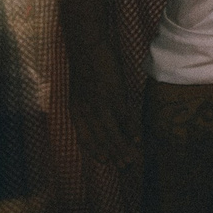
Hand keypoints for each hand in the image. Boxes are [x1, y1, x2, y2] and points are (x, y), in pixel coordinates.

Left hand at [68, 45, 141, 177]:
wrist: (87, 46)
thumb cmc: (87, 65)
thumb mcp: (82, 90)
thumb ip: (89, 106)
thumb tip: (101, 117)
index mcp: (76, 110)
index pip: (84, 138)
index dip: (95, 151)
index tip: (104, 163)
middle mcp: (85, 112)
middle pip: (99, 139)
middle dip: (111, 154)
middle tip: (122, 167)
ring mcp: (100, 104)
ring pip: (111, 133)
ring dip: (122, 148)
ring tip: (131, 159)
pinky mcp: (113, 95)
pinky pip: (123, 118)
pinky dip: (130, 130)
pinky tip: (137, 138)